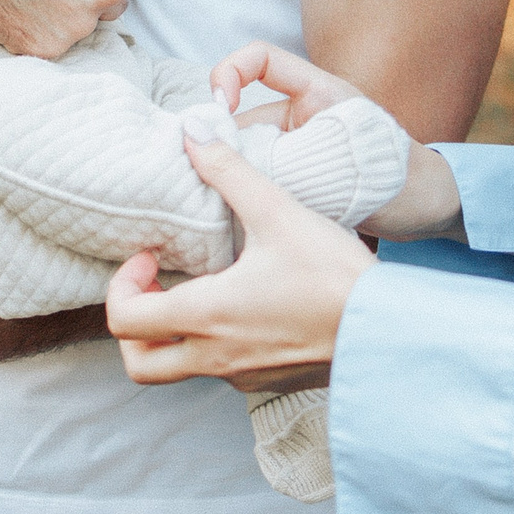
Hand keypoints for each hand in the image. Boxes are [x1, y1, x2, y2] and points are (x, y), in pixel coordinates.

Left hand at [105, 133, 374, 393]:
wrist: (390, 331)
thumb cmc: (335, 275)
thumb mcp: (279, 211)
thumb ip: (229, 171)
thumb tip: (193, 132)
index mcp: (207, 315)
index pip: (124, 320)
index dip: (123, 284)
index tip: (152, 255)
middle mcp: (215, 356)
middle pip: (138, 364)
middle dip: (133, 323)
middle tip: (158, 283)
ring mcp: (241, 376)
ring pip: (176, 371)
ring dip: (170, 335)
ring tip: (197, 289)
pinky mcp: (267, 382)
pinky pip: (218, 372)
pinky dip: (210, 343)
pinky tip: (239, 307)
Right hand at [210, 41, 464, 241]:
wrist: (428, 209)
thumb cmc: (398, 175)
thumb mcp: (342, 161)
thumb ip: (288, 161)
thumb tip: (232, 166)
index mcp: (316, 92)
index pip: (260, 58)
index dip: (229, 72)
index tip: (222, 106)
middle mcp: (300, 115)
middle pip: (240, 120)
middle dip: (221, 148)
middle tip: (207, 182)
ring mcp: (296, 148)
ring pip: (244, 156)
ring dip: (233, 180)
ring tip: (225, 208)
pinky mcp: (295, 180)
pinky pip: (258, 181)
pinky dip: (246, 198)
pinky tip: (240, 221)